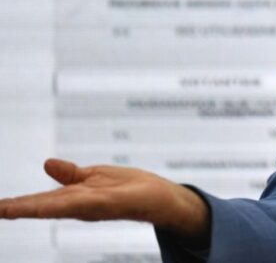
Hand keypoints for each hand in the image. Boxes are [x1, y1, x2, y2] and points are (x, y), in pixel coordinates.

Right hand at [0, 158, 209, 241]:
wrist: (162, 198)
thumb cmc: (131, 188)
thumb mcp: (96, 176)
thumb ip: (71, 175)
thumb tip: (46, 164)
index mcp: (75, 198)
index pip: (39, 202)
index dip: (15, 205)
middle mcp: (80, 205)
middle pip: (42, 207)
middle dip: (15, 209)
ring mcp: (94, 206)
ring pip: (56, 208)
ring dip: (30, 209)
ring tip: (2, 209)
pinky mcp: (110, 202)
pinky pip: (83, 203)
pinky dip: (63, 204)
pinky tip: (46, 206)